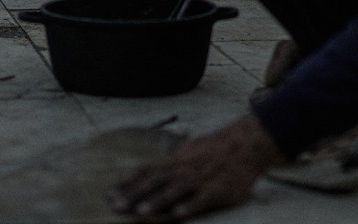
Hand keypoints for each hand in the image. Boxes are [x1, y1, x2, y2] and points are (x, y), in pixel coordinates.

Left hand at [109, 114, 284, 220]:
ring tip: (141, 213)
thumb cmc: (217, 149)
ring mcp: (201, 178)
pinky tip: (178, 214)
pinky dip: (190, 205)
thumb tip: (149, 171)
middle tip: (115, 206)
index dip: (128, 183)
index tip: (109, 193)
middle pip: (156, 182)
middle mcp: (185, 168)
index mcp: (177, 161)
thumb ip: (171, 163)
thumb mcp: (190, 151)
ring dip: (157, 201)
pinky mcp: (219, 189)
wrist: (248, 143)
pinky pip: (202, 198)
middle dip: (134, 195)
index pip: (147, 172)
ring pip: (176, 190)